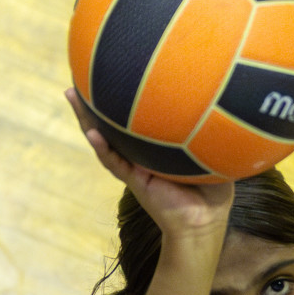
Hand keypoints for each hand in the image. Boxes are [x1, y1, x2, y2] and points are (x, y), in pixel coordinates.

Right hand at [65, 89, 233, 239]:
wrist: (205, 221)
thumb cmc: (213, 190)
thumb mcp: (214, 152)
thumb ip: (212, 130)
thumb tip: (222, 101)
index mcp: (157, 146)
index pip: (136, 118)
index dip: (124, 98)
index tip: (114, 73)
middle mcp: (141, 153)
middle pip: (112, 123)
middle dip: (95, 101)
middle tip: (79, 75)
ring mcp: (134, 166)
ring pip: (104, 139)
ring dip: (87, 119)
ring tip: (72, 96)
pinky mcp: (135, 181)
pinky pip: (115, 162)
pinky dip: (103, 148)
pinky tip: (93, 133)